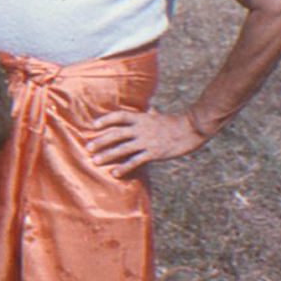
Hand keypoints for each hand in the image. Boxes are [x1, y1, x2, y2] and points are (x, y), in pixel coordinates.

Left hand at [88, 107, 206, 176]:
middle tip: (88, 148)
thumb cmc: (174, 123)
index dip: (106, 119)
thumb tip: (147, 107)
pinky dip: (124, 167)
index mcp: (141, 118)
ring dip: (107, 155)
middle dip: (101, 141)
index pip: (119, 116)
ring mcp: (147, 141)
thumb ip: (149, 113)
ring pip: (122, 149)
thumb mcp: (158, 115)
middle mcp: (141, 129)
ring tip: (95, 161)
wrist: (191, 130)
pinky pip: (135, 161)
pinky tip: (114, 173)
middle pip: (116, 134)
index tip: (93, 125)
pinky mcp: (153, 153)